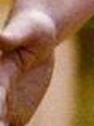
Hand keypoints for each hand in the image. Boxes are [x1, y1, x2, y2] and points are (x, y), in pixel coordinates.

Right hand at [0, 10, 58, 125]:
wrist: (39, 37)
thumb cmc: (31, 29)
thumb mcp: (24, 30)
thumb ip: (11, 36)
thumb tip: (0, 38)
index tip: (2, 118)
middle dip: (1, 122)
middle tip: (7, 125)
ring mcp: (2, 109)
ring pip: (3, 125)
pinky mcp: (14, 117)